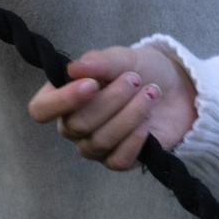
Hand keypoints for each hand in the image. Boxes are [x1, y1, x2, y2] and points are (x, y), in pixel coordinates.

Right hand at [28, 40, 197, 169]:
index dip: (62, 101)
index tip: (92, 84)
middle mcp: (73, 124)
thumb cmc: (142, 70)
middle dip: (111, 100)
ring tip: (151, 93)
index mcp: (64, 96)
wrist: (177, 90)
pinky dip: (135, 139)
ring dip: (129, 115)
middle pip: (78, 124)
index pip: (41, 109)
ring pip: (100, 141)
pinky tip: (148, 123)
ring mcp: (94, 145)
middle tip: (135, 79)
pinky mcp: (118, 160)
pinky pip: (118, 160)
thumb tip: (73, 69)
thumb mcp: (124, 58)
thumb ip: (99, 62)